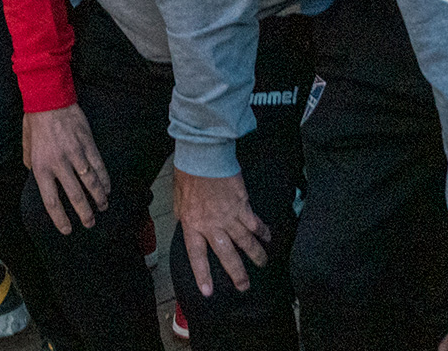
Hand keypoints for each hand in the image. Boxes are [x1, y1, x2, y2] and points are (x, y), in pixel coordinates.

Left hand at [23, 104, 109, 232]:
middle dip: (84, 214)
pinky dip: (104, 179)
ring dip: (98, 198)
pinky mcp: (87, 144)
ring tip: (102, 207)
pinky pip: (98, 166)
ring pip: (90, 183)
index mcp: (40, 167)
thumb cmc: (35, 122)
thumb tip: (35, 178)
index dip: (60, 219)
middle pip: (74, 196)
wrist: (48, 97)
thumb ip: (31, 164)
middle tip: (90, 224)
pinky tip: (107, 188)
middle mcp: (58, 163)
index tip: (67, 230)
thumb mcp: (26, 146)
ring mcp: (75, 154)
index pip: (51, 201)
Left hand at [172, 167, 270, 295]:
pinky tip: (269, 238)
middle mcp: (212, 225)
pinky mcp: (243, 205)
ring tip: (262, 264)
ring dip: (256, 255)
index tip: (208, 292)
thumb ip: (184, 216)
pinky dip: (263, 232)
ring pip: (246, 242)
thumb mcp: (178, 198)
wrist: (204, 155)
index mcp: (193, 224)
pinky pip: (255, 224)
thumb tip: (187, 224)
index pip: (197, 255)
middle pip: (226, 255)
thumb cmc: (188, 173)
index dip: (203, 274)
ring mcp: (229, 216)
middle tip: (244, 287)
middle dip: (237, 273)